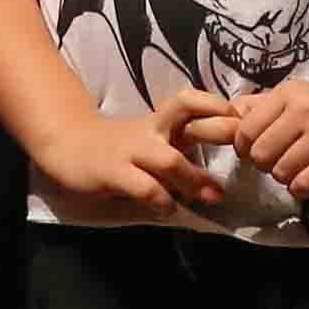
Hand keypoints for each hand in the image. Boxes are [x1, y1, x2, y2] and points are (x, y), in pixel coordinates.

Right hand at [36, 89, 234, 224]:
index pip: (190, 100)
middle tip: (243, 151)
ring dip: (194, 180)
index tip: (240, 121)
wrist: (65, 144)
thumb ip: (180, 152)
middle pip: (187, 117)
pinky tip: (166, 208)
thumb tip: (218, 180)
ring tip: (209, 195)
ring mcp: (131, 150)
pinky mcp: (113, 171)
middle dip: (219, 131)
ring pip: (170, 160)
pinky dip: (162, 201)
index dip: (217, 106)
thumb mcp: (150, 141)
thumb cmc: (115, 147)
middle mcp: (149, 131)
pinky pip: (146, 189)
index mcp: (159, 121)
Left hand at [228, 77, 308, 199]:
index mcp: (289, 94)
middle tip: (279, 163)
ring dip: (286, 178)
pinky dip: (302, 189)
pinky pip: (305, 183)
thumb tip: (227, 114)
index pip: (245, 128)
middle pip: (260, 153)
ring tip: (299, 170)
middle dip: (265, 166)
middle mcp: (305, 110)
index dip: (245, 148)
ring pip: (281, 171)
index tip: (256, 152)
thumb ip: (263, 106)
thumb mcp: (299, 97)